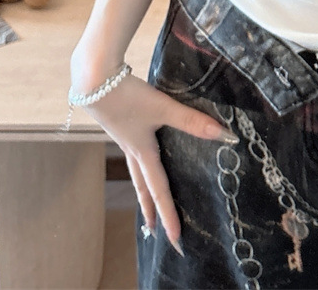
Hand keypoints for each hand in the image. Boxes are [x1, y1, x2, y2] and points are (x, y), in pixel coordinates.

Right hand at [75, 71, 238, 253]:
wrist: (94, 79)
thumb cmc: (128, 97)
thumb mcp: (162, 108)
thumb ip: (191, 121)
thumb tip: (223, 136)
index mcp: (142, 152)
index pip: (159, 189)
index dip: (168, 214)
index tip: (175, 238)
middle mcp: (132, 149)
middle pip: (142, 186)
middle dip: (150, 208)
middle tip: (154, 230)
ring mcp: (123, 136)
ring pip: (135, 169)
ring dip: (142, 187)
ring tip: (145, 199)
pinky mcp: (119, 122)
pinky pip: (132, 150)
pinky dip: (138, 161)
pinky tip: (139, 149)